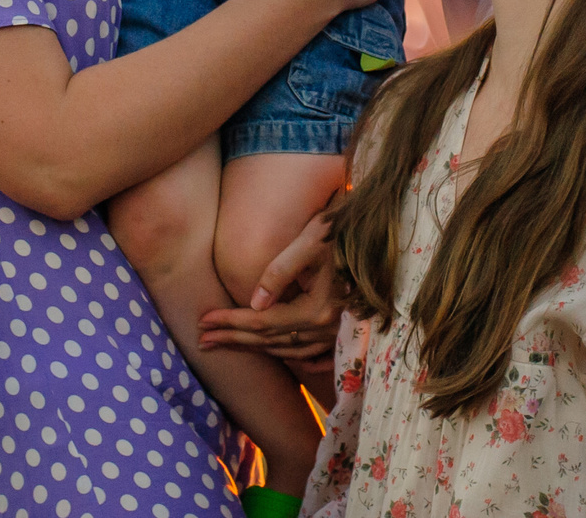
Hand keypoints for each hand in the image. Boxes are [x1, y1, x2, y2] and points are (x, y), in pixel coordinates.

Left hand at [199, 210, 344, 374]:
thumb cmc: (344, 229)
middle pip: (271, 340)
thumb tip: (253, 302)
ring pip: (289, 350)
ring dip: (256, 348)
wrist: (383, 232)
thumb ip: (281, 272)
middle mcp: (328, 329)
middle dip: (234, 339)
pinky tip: (279, 355)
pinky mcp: (345, 330)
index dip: (230, 322)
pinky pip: (314, 354)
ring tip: (228, 344)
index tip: (203, 321)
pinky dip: (291, 355)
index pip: (263, 322)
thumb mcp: (310, 242)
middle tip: (202, 340)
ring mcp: (339, 334)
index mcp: (318, 310)